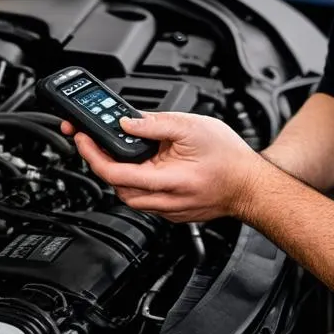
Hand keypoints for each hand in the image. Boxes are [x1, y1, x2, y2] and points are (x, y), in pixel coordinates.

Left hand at [60, 111, 264, 221]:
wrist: (251, 185)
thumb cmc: (229, 157)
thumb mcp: (192, 126)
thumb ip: (156, 123)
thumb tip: (127, 121)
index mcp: (166, 179)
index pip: (114, 172)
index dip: (91, 153)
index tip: (81, 137)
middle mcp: (164, 200)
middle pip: (115, 186)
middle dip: (100, 162)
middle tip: (93, 140)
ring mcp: (168, 210)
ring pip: (128, 195)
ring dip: (118, 173)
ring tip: (118, 150)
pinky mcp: (173, 212)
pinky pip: (144, 199)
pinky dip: (136, 181)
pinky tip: (143, 165)